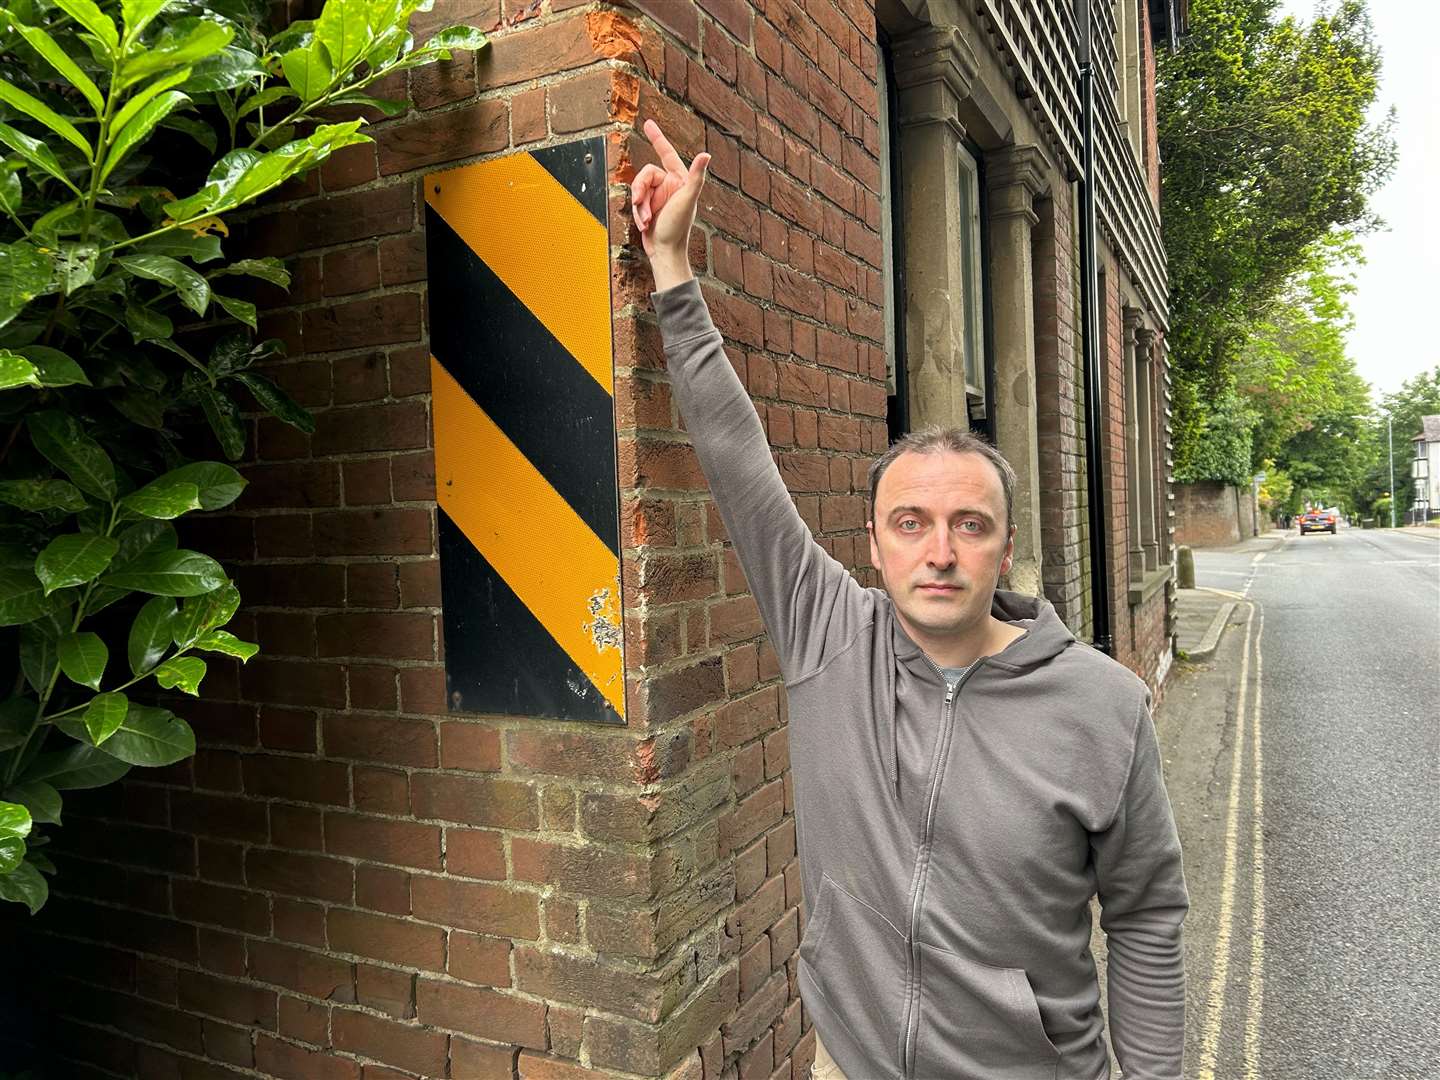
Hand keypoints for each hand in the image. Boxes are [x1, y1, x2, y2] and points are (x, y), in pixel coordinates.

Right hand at [630, 119, 710, 288]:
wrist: (665, 253)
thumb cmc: (677, 229)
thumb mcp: (687, 200)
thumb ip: (695, 177)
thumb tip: (706, 155)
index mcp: (679, 180)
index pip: (666, 153)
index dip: (657, 138)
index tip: (648, 124)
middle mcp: (669, 186)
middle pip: (645, 174)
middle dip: (640, 190)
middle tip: (641, 204)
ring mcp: (659, 197)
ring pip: (638, 188)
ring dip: (639, 206)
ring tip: (645, 220)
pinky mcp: (649, 207)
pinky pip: (636, 202)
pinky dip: (637, 213)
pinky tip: (644, 225)